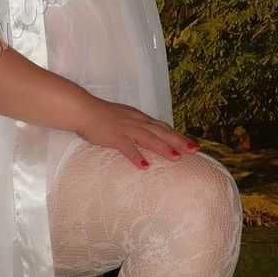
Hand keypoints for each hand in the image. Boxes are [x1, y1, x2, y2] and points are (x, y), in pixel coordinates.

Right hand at [76, 96, 198, 169]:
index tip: (190, 143)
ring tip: (176, 158)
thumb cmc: (99, 115)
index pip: (162, 126)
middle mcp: (136, 122)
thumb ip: (134, 126)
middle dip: (178, 140)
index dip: (177, 134)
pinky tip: (145, 167)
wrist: (83, 109)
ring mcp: (126, 129)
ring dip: (163, 147)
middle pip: (161, 131)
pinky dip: (137, 157)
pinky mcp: (114, 137)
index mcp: (138, 118)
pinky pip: (128, 148)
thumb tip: (143, 136)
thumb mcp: (122, 118)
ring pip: (149, 138)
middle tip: (194, 149)